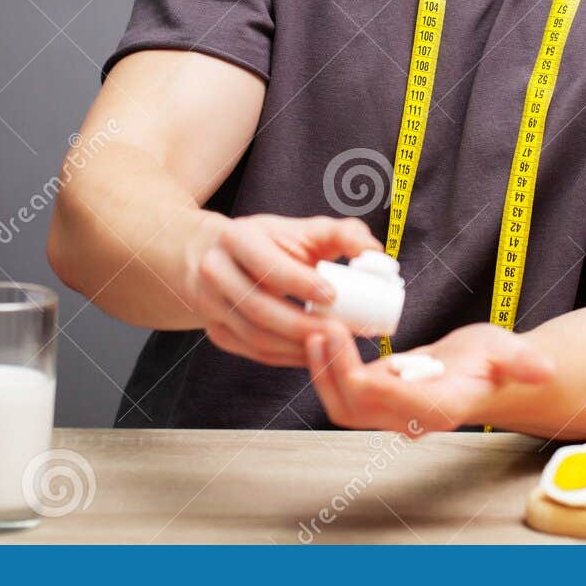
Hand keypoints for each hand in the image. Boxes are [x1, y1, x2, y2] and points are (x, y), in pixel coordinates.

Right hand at [187, 214, 382, 366]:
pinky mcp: (215, 331)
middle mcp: (215, 272)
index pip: (267, 265)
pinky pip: (253, 351)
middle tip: (340, 332)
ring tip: (332, 345)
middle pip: (259, 308)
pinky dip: (286, 357)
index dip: (300, 283)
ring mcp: (209, 305)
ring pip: (255, 336)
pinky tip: (314, 353)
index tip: (333, 295)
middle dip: (302, 325)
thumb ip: (342, 234)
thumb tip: (375, 252)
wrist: (212, 254)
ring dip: (296, 347)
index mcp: (236, 239)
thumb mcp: (301, 228)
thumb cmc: (269, 241)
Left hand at [306, 320, 554, 433]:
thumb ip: (523, 362)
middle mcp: (411, 418)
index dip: (367, 382)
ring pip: (343, 408)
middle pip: (356, 411)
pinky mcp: (378, 399)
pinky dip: (328, 369)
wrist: (484, 374)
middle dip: (332, 373)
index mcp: (441, 408)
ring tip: (315, 330)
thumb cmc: (496, 362)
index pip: (395, 404)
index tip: (349, 349)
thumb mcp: (509, 351)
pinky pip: (344, 394)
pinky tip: (323, 337)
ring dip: (323, 372)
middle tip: (321, 329)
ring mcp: (390, 413)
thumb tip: (545, 370)